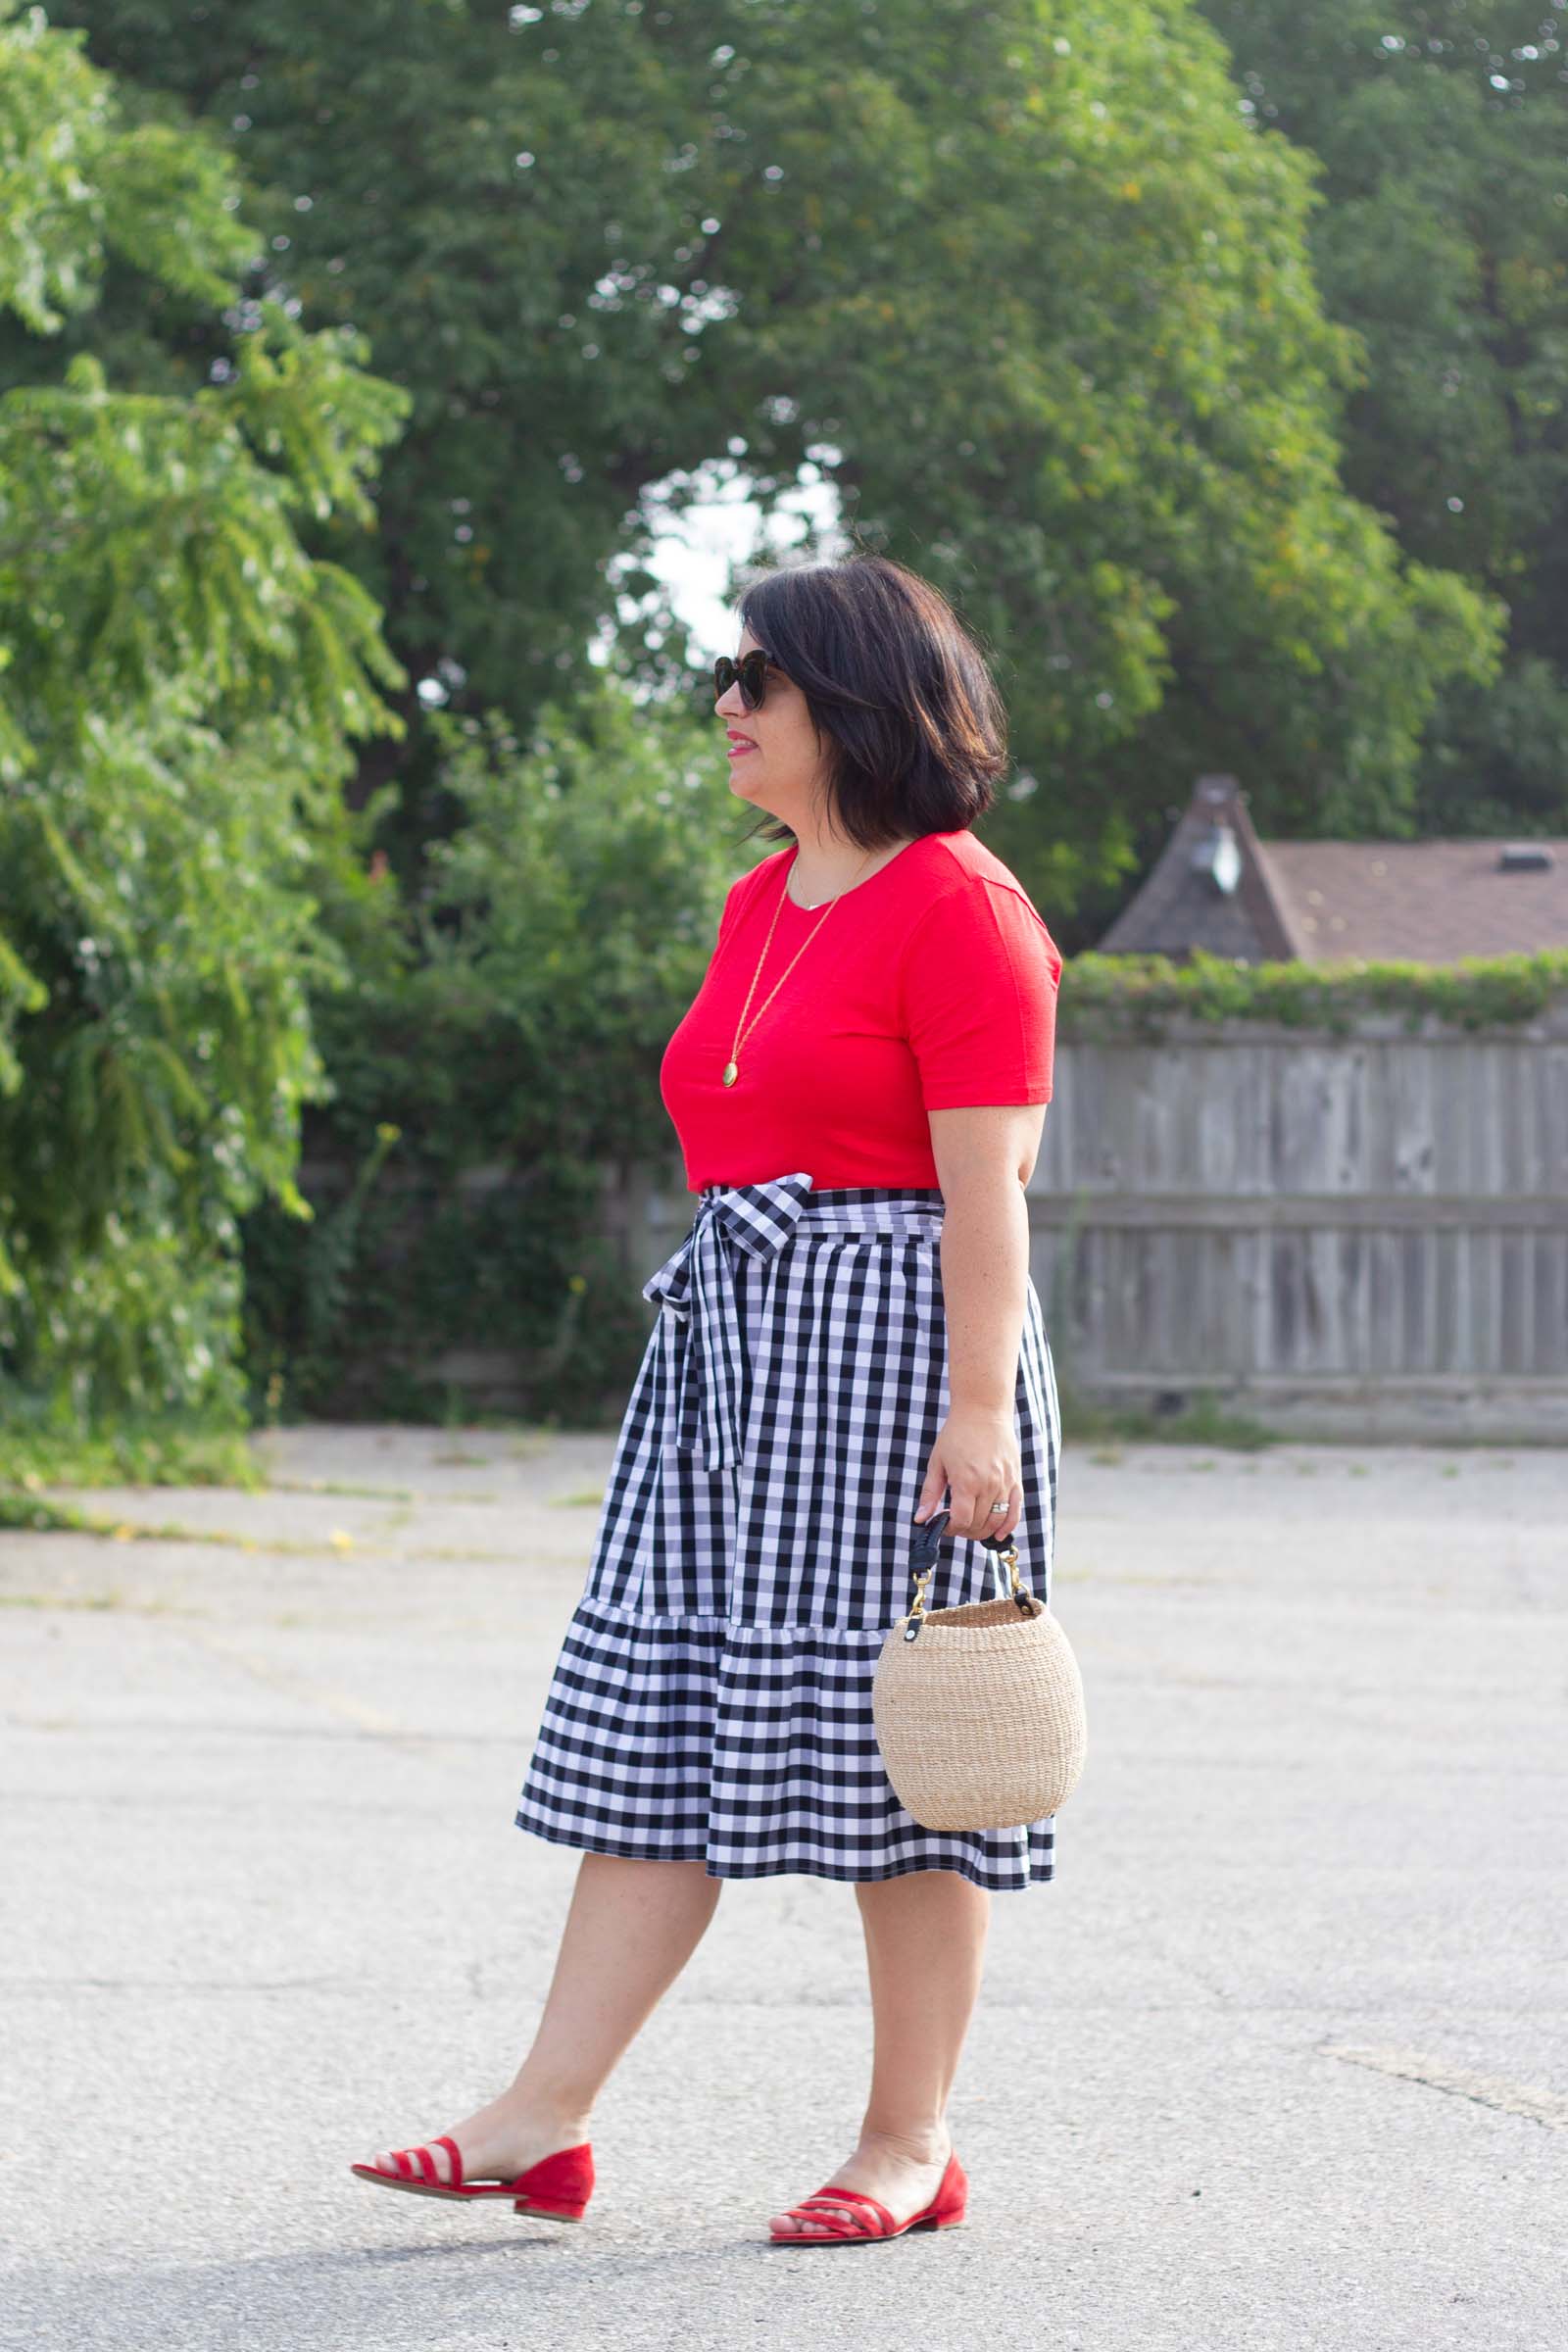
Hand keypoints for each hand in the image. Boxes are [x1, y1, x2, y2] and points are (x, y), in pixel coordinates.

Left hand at [912, 1407, 1021, 1542]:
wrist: (983, 1411)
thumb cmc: (957, 1434)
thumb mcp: (937, 1462)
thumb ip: (930, 1493)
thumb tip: (920, 1519)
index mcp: (966, 1481)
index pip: (961, 1521)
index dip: (951, 1529)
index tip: (944, 1524)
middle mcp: (988, 1485)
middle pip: (979, 1524)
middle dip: (964, 1531)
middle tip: (955, 1525)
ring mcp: (1005, 1483)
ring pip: (997, 1521)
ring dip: (983, 1531)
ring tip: (971, 1527)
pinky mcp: (1016, 1479)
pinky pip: (1016, 1510)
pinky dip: (1008, 1526)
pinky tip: (998, 1534)